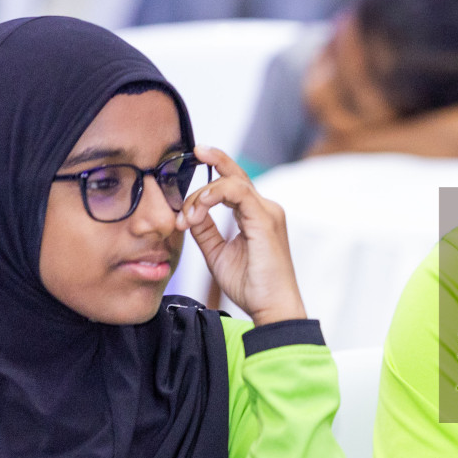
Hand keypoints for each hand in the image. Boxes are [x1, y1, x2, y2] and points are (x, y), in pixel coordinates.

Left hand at [178, 146, 306, 326]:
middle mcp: (265, 209)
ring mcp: (268, 212)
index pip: (232, 186)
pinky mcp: (265, 220)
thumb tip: (188, 212)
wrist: (272, 307)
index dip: (208, 181)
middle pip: (236, 174)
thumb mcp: (218, 253)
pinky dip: (213, 196)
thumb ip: (205, 230)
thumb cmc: (251, 285)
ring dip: (203, 192)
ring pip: (233, 181)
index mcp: (256, 215)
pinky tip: (198, 209)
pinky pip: (237, 192)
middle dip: (214, 158)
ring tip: (187, 214)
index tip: (185, 199)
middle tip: (193, 150)